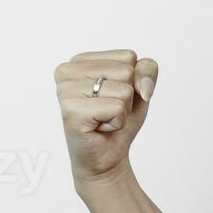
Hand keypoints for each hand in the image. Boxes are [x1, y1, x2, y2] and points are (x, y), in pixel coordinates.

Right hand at [53, 48, 158, 187]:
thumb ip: (147, 70)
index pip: (129, 56)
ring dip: (122, 111)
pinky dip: (117, 122)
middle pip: (127, 71)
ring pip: (124, 90)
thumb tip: (143, 87)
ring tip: (103, 119)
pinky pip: (117, 108)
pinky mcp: (71, 110)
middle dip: (128, 97)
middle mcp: (67, 70)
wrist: (108, 155)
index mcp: (80, 60)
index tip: (113, 96)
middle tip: (108, 110)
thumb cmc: (119, 119)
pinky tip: (99, 128)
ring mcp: (66, 90)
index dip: (133, 81)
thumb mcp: (140, 88)